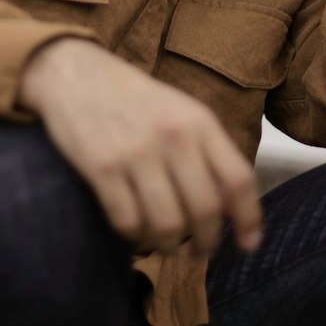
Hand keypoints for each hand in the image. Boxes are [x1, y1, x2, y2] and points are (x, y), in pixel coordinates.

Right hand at [18, 38, 261, 256]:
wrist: (76, 74)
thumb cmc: (133, 98)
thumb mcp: (180, 110)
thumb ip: (206, 150)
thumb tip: (231, 205)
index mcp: (199, 121)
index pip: (238, 179)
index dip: (249, 219)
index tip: (248, 245)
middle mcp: (173, 137)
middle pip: (206, 210)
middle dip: (207, 242)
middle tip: (200, 251)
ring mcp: (136, 153)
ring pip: (168, 225)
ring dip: (170, 245)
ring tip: (166, 243)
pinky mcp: (102, 168)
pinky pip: (128, 222)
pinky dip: (135, 236)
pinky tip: (135, 229)